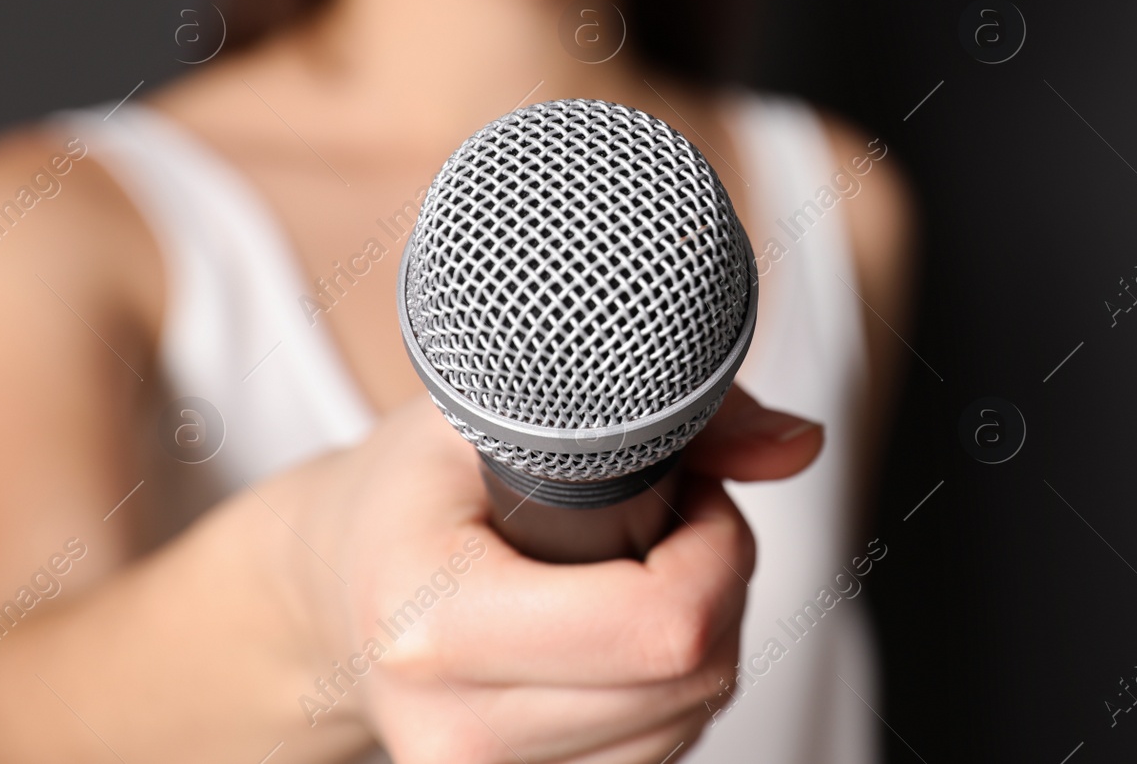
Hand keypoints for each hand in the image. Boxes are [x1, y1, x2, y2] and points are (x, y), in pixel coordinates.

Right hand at [269, 386, 820, 762]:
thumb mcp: (510, 407)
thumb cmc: (419, 488)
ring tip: (637, 567)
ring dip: (702, 638)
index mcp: (437, 620)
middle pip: (694, 679)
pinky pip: (663, 754)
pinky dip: (674, 690)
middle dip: (719, 584)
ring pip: (692, 722)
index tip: (688, 490)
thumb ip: (675, 413)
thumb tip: (801, 444)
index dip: (715, 549)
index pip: (662, 628)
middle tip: (670, 518)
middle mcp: (454, 729)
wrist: (334, 586)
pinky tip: (624, 632)